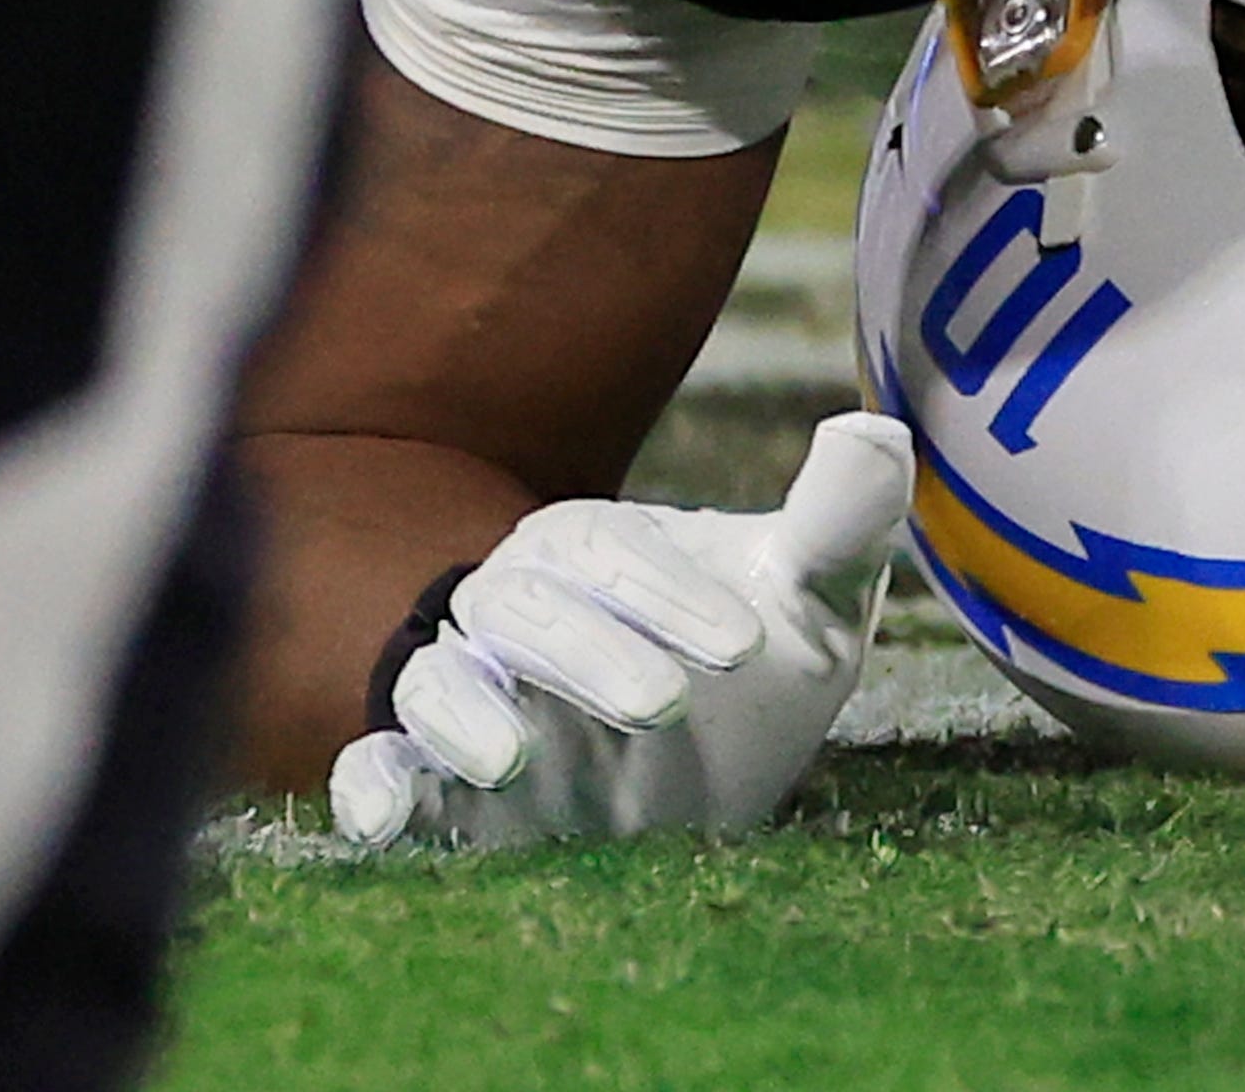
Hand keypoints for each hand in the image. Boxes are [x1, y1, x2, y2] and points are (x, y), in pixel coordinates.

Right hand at [326, 411, 910, 850]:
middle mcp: (512, 612)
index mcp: (594, 549)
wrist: (708, 787)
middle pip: (521, 610)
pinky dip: (371, 789)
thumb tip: (874, 429)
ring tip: (512, 760)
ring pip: (432, 685)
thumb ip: (837, 523)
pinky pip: (372, 772)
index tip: (750, 644)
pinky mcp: (431, 787)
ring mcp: (465, 698)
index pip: (612, 552)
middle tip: (669, 707)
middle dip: (588, 653)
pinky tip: (386, 815)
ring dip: (467, 716)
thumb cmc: (756, 672)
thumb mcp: (812, 602)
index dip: (672, 593)